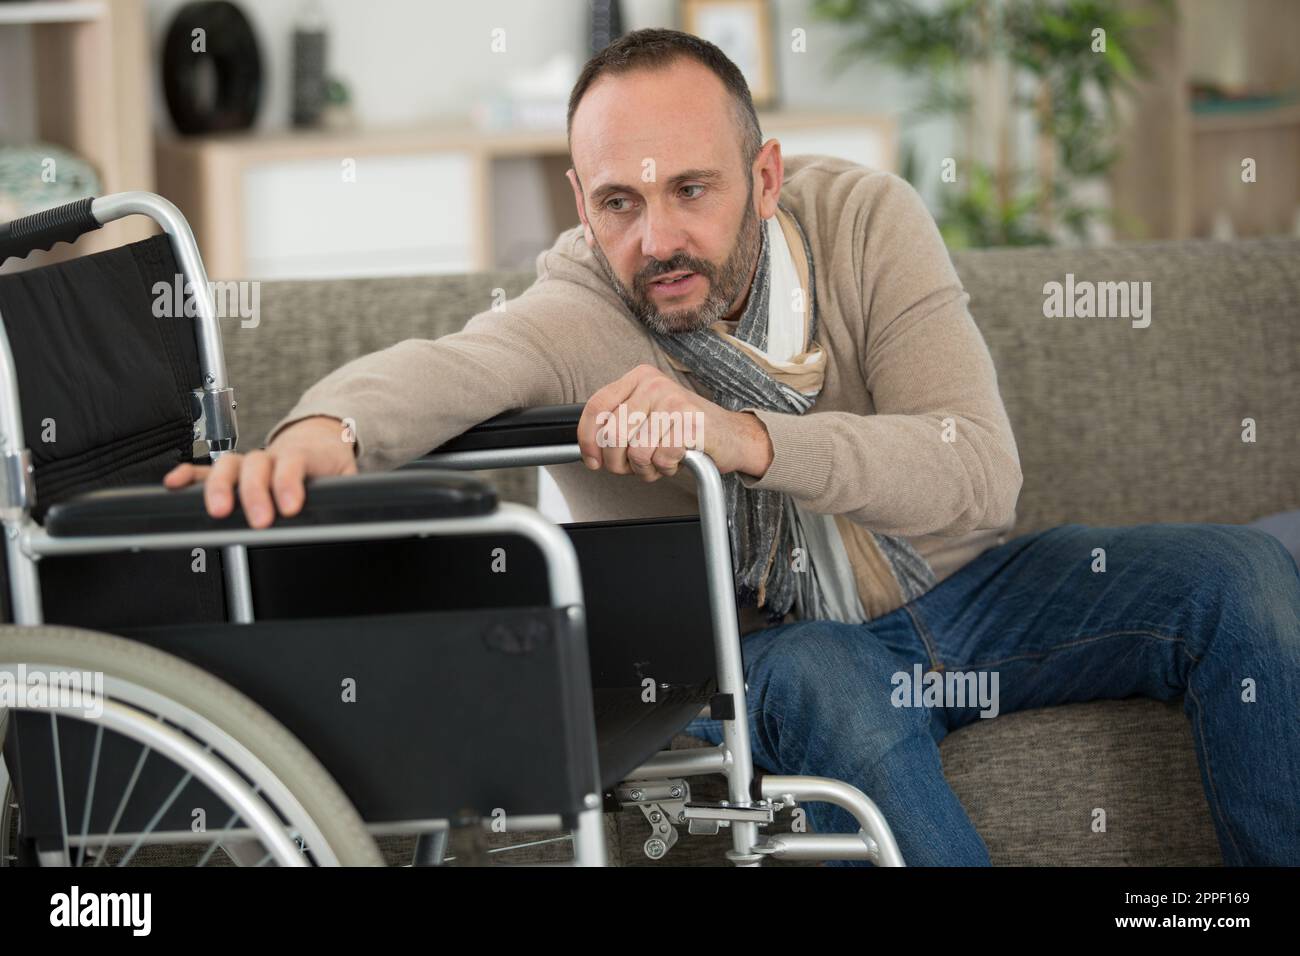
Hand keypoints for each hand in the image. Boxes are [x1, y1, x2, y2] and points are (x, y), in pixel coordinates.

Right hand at [162, 415, 358, 527]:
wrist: (321, 439)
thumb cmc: (331, 462)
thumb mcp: (347, 477)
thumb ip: (346, 491)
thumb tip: (355, 510)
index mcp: (302, 455)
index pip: (293, 463)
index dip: (289, 483)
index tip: (291, 506)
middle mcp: (272, 455)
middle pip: (256, 465)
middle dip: (254, 492)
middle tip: (259, 520)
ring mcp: (250, 461)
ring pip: (228, 465)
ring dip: (219, 487)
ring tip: (218, 511)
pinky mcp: (233, 469)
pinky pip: (205, 469)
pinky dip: (188, 476)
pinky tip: (174, 485)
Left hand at [576, 364, 772, 481]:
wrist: (730, 435)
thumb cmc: (684, 429)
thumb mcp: (646, 417)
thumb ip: (618, 425)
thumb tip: (590, 449)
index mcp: (638, 378)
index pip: (596, 406)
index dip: (588, 439)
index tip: (592, 459)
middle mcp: (653, 384)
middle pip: (612, 433)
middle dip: (618, 462)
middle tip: (633, 467)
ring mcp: (672, 401)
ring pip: (636, 451)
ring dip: (645, 469)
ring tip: (658, 463)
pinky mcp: (689, 422)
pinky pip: (660, 458)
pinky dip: (666, 468)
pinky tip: (675, 460)